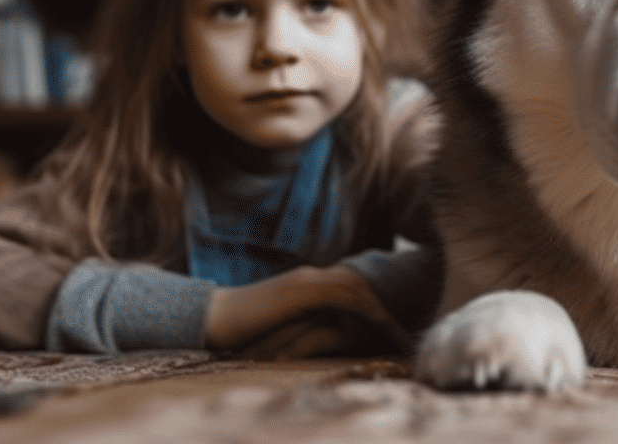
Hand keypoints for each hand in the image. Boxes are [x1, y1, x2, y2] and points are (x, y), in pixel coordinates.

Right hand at [204, 263, 408, 353]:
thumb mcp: (286, 327)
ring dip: (381, 310)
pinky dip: (362, 308)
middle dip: (386, 307)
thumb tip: (332, 342)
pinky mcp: (299, 290)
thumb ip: (309, 326)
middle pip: (361, 284)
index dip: (375, 308)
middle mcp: (311, 276)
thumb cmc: (245, 329)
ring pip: (356, 287)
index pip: (352, 288)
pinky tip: (378, 324)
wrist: (212, 319)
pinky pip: (341, 295)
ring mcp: (305, 280)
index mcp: (309, 284)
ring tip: (398, 334)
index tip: (394, 331)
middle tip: (405, 334)